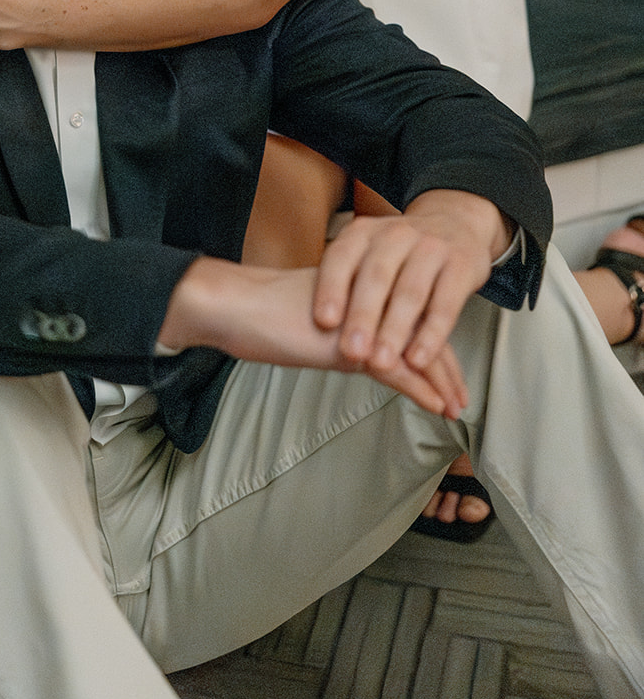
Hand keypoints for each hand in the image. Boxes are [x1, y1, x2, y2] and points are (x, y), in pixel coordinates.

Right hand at [160, 257, 466, 417]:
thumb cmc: (264, 315)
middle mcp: (368, 302)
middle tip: (462, 396)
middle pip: (422, 333)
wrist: (236, 306)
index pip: (408, 316)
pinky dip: (421, 390)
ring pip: (416, 352)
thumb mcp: (313, 323)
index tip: (446, 372)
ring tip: (456, 405)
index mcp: (361, 292)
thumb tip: (358, 353)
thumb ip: (341, 332)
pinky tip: (437, 405)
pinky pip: (396, 370)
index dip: (431, 343)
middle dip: (445, 368)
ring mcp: (362, 321)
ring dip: (441, 382)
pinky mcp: (350, 343)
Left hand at [311, 191, 511, 384]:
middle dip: (362, 317)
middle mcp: (396, 235)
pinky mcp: (461, 265)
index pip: (342, 257)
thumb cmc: (400, 252)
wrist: (453, 223)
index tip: (323, 321)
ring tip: (382, 362)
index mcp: (364, 232)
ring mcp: (430, 247)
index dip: (331, 288)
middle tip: (351, 351)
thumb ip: (347, 283)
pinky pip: (445, 303)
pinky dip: (432, 335)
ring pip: (410, 292)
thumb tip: (313, 325)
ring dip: (394, 331)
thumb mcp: (368, 254)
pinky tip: (419, 358)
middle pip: (376, 277)